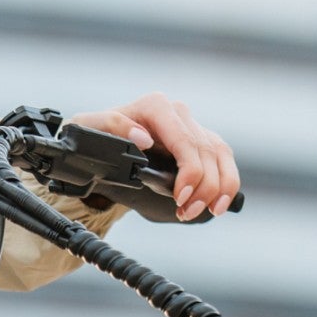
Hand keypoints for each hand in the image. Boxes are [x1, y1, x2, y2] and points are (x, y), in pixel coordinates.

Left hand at [68, 93, 239, 220]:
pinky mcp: (202, 141)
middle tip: (186, 211)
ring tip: (202, 210)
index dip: (189, 171)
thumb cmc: (95, 134)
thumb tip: (142, 137)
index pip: (184, 140)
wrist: (102, 142)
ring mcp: (193, 126)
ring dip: (217, 188)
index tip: (179, 197)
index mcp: (155, 106)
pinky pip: (224, 160)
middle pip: (205, 151)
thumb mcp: (90, 127)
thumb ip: (111, 125)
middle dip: (201, 187)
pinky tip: (218, 204)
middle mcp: (178, 112)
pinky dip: (226, 184)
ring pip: (220, 155)